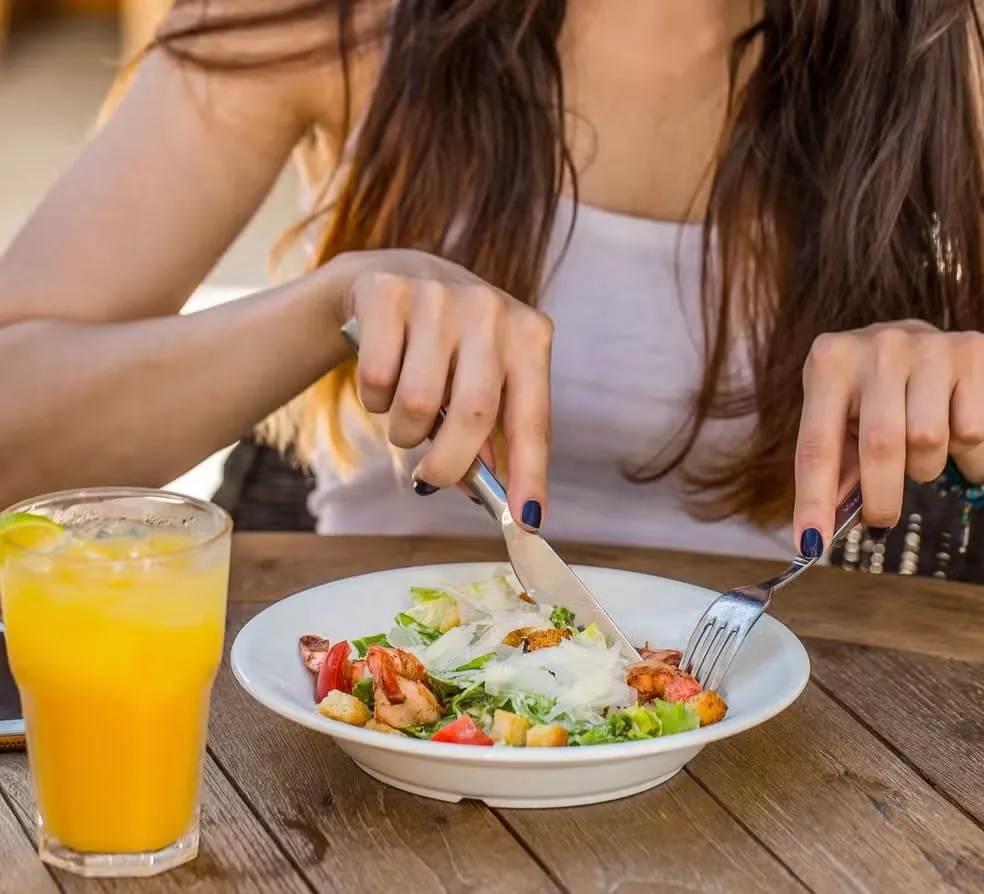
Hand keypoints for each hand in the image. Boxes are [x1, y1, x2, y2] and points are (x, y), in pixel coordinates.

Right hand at [326, 249, 552, 529]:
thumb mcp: (482, 380)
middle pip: (474, 415)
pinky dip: (375, 400)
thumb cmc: (450, 347)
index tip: (527, 519)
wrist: (398, 277)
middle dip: (448, 465)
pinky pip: (377, 379)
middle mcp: (491, 310)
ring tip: (407, 415)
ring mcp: (439, 296)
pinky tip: (384, 379)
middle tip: (430, 479)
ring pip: (418, 403)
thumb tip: (491, 495)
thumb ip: (491, 435)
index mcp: (530, 336)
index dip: (530, 473)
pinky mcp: (388, 292)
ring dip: (405, 430)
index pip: (533, 418)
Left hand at [793, 321, 983, 555]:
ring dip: (924, 467)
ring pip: (930, 441)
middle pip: (881, 446)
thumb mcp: (837, 416)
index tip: (812, 543)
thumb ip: (834, 468)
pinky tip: (952, 436)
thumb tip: (822, 531)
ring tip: (917, 455)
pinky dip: (965, 454)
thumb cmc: (866, 391)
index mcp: (829, 364)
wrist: (915, 339)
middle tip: (881, 520)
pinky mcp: (973, 352)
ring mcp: (928, 347)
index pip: (817, 445)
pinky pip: (972, 431)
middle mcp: (878, 348)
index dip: (814, 500)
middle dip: (882, 498)